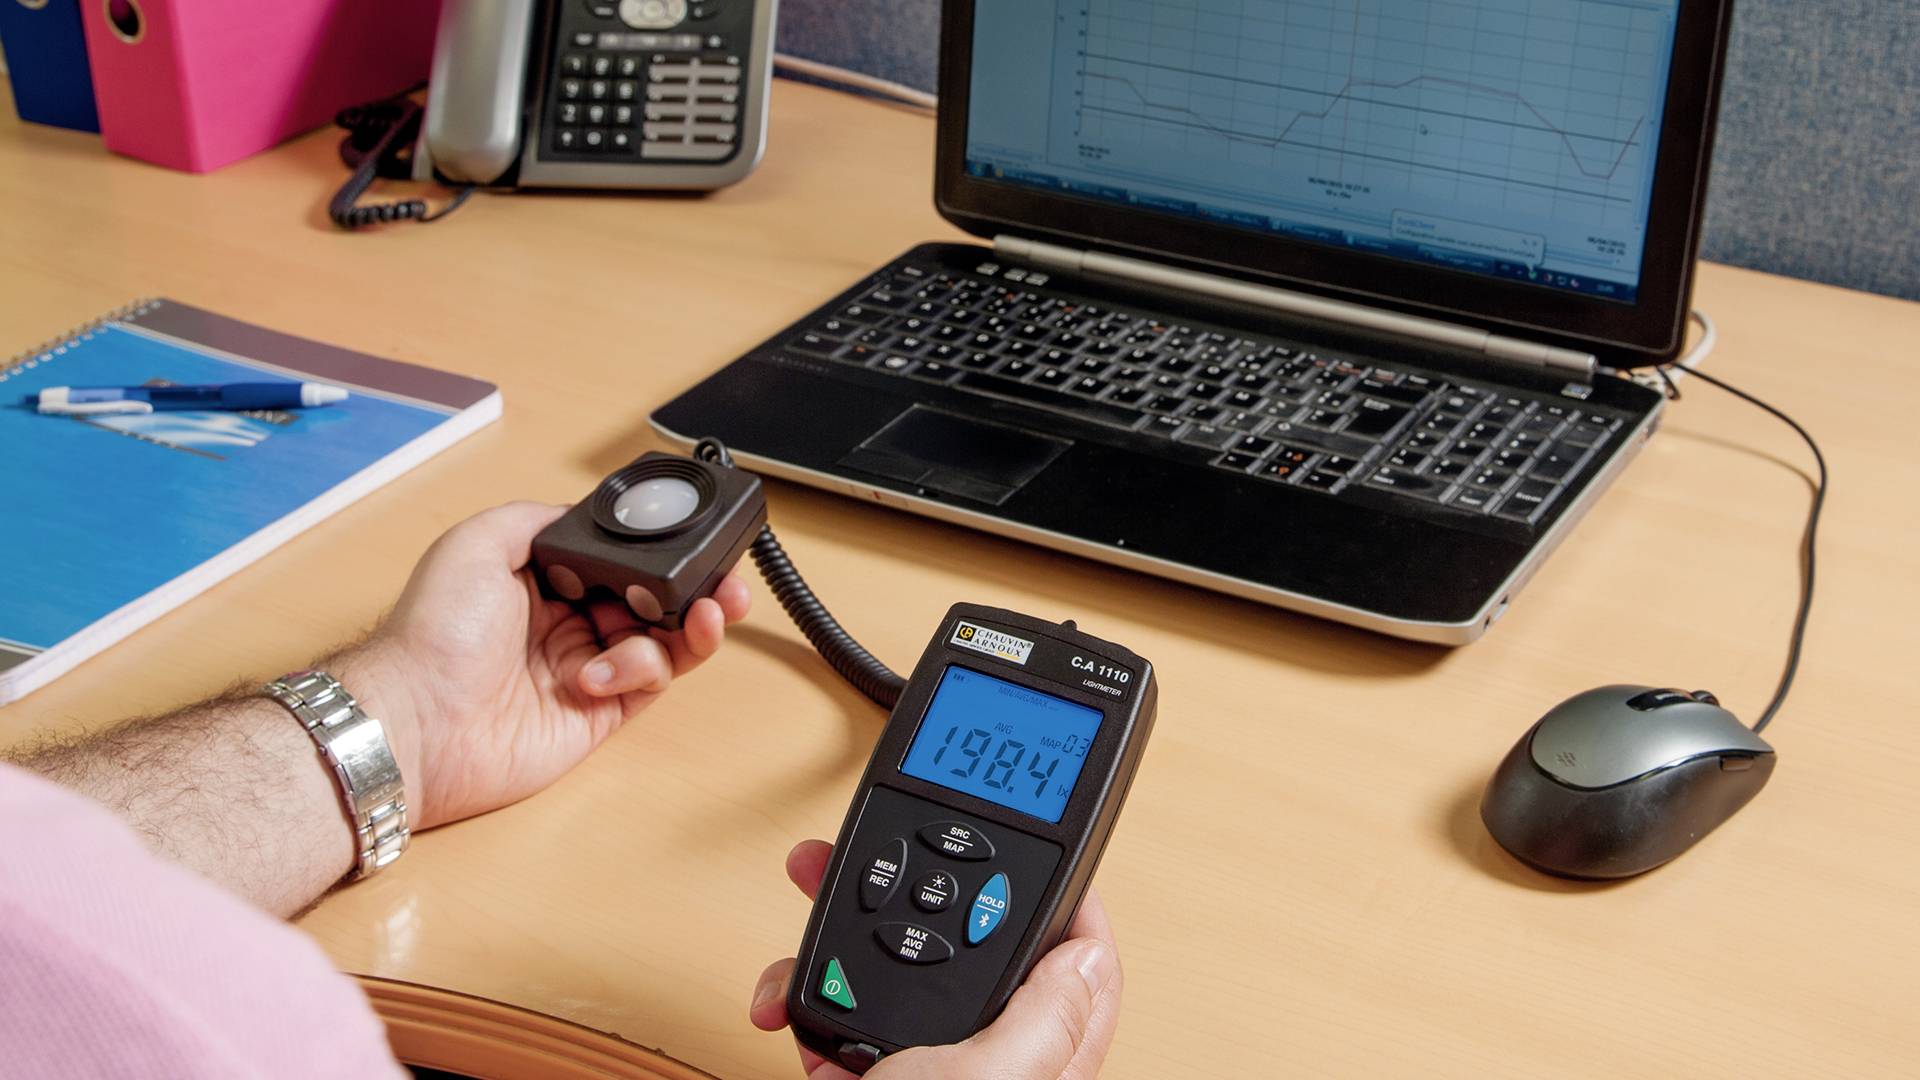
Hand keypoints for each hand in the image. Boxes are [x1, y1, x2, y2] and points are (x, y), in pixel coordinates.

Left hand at [343, 501, 751, 829]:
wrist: (418, 721)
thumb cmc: (434, 635)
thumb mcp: (477, 543)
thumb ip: (536, 518)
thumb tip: (581, 511)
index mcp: (544, 581)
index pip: (620, 560)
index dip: (658, 551)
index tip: (692, 540)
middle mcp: (569, 623)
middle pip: (653, 599)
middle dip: (696, 588)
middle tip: (725, 583)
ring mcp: (587, 669)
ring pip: (664, 642)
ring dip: (692, 626)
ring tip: (706, 615)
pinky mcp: (599, 715)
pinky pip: (648, 684)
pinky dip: (645, 668)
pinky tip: (604, 669)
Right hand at [749, 840, 1122, 1079]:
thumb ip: (1043, 1020)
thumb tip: (1088, 951)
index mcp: (1043, 1060)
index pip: (1079, 962)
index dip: (1060, 895)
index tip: (1023, 839)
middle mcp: (989, 1066)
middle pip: (971, 947)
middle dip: (916, 889)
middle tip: (874, 848)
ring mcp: (924, 1075)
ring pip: (895, 974)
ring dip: (842, 933)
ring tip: (809, 897)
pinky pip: (838, 1021)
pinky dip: (804, 1004)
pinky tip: (785, 1007)